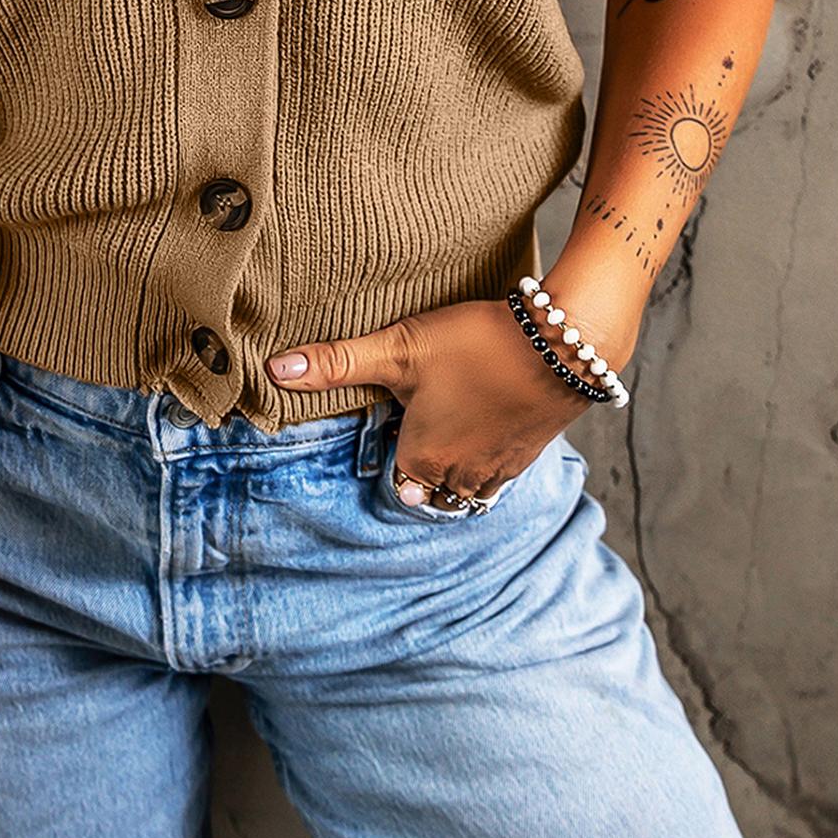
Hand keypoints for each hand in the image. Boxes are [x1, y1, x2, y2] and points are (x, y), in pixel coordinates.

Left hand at [267, 298, 612, 507]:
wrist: (563, 345)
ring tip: (444, 443)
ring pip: (468, 490)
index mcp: (424, 458)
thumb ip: (338, 363)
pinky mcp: (530, 452)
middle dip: (420, 476)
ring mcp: (500, 468)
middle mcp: (461, 474)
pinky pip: (500, 476)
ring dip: (453, 475)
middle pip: (431, 492)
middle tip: (411, 442)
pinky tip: (485, 430)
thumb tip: (274, 371)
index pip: (396, 484)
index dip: (389, 464)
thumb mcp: (399, 348)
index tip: (386, 440)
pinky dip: (487, 463)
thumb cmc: (475, 346)